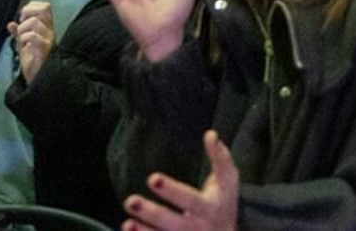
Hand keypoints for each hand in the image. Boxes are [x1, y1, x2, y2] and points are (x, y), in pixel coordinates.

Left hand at [8, 0, 55, 84]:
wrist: (40, 79)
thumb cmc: (33, 61)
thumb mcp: (24, 45)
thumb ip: (18, 33)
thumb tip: (10, 24)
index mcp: (46, 27)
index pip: (44, 6)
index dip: (31, 7)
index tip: (23, 18)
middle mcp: (50, 30)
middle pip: (44, 8)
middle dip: (28, 12)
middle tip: (22, 24)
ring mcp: (49, 39)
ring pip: (34, 22)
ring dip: (22, 29)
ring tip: (21, 39)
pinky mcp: (45, 48)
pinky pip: (33, 36)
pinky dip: (24, 38)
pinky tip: (24, 45)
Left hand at [123, 131, 238, 230]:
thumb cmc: (224, 202)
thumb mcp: (228, 182)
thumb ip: (221, 158)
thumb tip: (210, 134)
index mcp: (210, 208)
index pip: (190, 198)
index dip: (171, 189)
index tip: (152, 178)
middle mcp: (198, 227)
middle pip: (174, 222)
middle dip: (152, 213)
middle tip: (130, 200)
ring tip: (127, 222)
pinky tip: (128, 228)